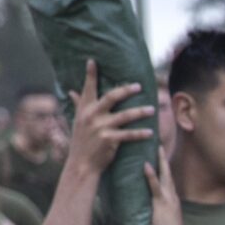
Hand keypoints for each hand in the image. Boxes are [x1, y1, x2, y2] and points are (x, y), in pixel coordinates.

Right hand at [64, 60, 154, 179]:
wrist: (81, 164)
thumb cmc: (82, 142)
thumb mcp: (78, 121)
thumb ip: (78, 105)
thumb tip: (72, 91)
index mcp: (84, 109)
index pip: (88, 88)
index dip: (90, 74)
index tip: (92, 61)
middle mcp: (92, 115)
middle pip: (111, 97)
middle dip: (126, 91)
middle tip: (139, 86)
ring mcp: (100, 127)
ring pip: (124, 116)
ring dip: (140, 112)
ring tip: (152, 110)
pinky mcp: (109, 140)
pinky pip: (129, 135)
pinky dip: (140, 134)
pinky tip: (151, 133)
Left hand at [144, 146, 187, 224]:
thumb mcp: (161, 220)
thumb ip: (153, 212)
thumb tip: (142, 210)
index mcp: (171, 198)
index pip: (166, 178)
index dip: (163, 165)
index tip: (159, 153)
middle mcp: (171, 194)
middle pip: (167, 171)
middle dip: (162, 157)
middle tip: (158, 142)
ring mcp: (167, 198)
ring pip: (163, 174)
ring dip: (159, 160)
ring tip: (154, 146)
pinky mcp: (162, 203)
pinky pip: (155, 186)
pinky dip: (150, 175)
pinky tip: (145, 165)